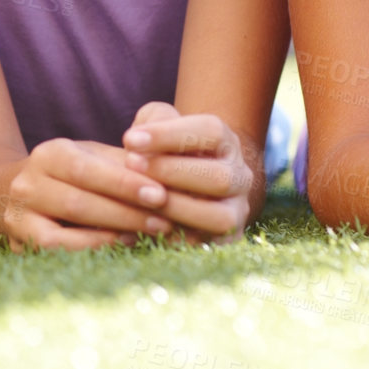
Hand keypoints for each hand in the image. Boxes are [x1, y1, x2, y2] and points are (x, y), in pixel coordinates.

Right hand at [4, 138, 170, 251]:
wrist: (27, 193)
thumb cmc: (77, 174)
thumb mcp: (97, 159)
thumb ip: (129, 166)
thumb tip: (173, 179)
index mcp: (49, 155)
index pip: (85, 169)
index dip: (123, 184)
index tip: (160, 194)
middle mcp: (26, 185)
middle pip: (77, 203)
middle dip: (125, 214)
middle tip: (166, 223)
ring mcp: (19, 219)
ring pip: (63, 236)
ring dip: (110, 239)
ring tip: (148, 237)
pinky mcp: (20, 246)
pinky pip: (56, 256)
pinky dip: (90, 252)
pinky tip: (120, 248)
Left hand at [122, 103, 251, 241]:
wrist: (182, 188)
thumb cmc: (163, 151)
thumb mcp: (158, 127)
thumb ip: (153, 121)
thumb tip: (138, 141)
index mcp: (226, 142)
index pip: (210, 132)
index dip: (169, 135)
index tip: (130, 139)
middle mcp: (239, 176)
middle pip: (219, 176)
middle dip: (171, 172)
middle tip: (131, 165)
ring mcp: (237, 212)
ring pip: (220, 218)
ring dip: (177, 209)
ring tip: (140, 198)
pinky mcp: (227, 243)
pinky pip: (208, 247)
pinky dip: (176, 239)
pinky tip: (144, 227)